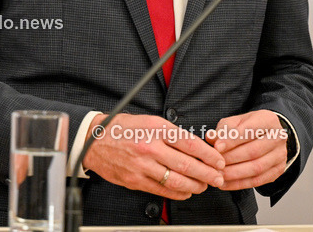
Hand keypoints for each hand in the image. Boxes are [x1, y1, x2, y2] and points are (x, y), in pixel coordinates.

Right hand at [82, 113, 225, 199]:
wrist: (93, 139)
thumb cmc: (121, 128)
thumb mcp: (148, 120)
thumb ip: (170, 132)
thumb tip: (194, 145)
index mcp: (156, 128)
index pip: (190, 143)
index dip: (208, 154)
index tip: (219, 160)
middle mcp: (150, 147)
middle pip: (187, 164)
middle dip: (208, 173)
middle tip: (219, 177)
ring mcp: (142, 166)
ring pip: (176, 180)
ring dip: (195, 185)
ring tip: (204, 185)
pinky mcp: (135, 180)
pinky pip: (162, 189)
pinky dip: (178, 192)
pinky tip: (186, 191)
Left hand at [205, 110, 288, 189]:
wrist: (270, 135)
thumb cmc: (250, 127)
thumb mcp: (236, 122)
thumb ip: (223, 129)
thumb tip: (211, 138)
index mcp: (268, 120)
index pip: (249, 130)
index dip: (232, 140)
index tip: (217, 147)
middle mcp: (278, 138)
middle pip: (253, 151)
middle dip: (231, 159)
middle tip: (215, 163)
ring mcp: (280, 155)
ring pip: (256, 168)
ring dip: (234, 173)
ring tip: (218, 175)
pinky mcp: (277, 170)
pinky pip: (258, 181)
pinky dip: (239, 184)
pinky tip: (225, 183)